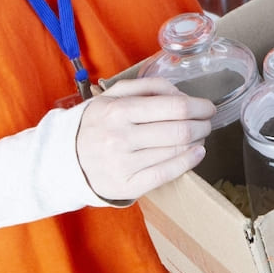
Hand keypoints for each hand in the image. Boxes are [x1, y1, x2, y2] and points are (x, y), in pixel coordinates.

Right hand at [76, 78, 215, 202]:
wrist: (65, 160)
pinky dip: (189, 161)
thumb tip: (182, 93)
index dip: (199, 106)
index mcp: (118, 110)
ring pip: (177, 150)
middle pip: (181, 130)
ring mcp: (124, 164)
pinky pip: (168, 173)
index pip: (174, 106)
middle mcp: (120, 137)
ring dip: (198, 141)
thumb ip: (148, 87)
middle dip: (203, 125)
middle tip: (207, 123)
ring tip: (199, 136)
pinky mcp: (128, 186)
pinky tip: (198, 153)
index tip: (209, 107)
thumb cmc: (96, 125)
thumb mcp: (112, 96)